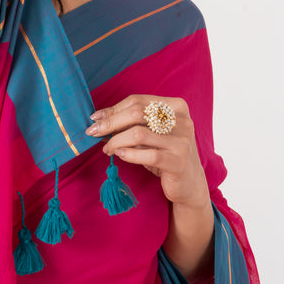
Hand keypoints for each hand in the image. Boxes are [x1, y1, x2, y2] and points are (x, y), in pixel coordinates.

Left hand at [86, 95, 209, 209]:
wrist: (189, 182)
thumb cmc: (165, 153)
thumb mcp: (151, 134)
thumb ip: (131, 123)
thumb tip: (100, 119)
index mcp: (176, 107)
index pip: (137, 101)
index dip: (113, 109)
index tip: (95, 118)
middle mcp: (182, 121)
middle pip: (137, 114)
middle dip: (111, 123)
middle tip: (94, 132)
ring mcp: (182, 141)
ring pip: (138, 134)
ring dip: (116, 141)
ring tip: (107, 149)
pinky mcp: (178, 162)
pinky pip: (147, 155)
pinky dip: (128, 154)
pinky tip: (120, 155)